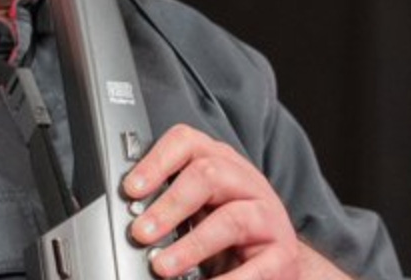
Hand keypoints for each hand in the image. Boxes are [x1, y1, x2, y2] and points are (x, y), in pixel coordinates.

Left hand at [124, 124, 346, 278]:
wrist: (276, 262)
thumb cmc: (228, 233)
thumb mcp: (199, 209)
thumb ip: (168, 206)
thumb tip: (128, 218)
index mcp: (220, 163)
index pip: (187, 142)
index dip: (157, 162)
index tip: (130, 190)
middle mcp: (246, 183)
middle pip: (208, 174)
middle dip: (169, 205)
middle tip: (140, 233)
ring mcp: (268, 217)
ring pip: (231, 219)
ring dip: (191, 245)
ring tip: (162, 266)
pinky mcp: (283, 254)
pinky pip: (256, 268)